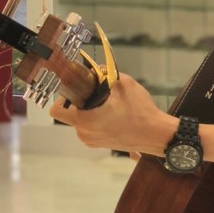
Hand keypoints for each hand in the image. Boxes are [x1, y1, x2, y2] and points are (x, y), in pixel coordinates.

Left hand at [49, 73, 175, 156]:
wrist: (156, 135)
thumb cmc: (140, 111)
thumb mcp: (123, 84)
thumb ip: (104, 73)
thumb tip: (94, 69)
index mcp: (85, 120)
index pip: (57, 109)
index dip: (63, 95)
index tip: (78, 87)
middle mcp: (84, 133)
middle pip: (69, 113)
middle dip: (80, 101)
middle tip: (96, 92)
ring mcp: (92, 141)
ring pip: (81, 120)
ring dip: (89, 110)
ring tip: (109, 103)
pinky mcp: (100, 144)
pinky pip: (90, 127)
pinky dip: (97, 118)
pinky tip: (114, 113)